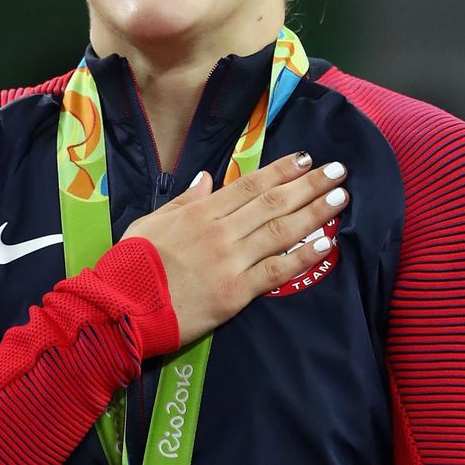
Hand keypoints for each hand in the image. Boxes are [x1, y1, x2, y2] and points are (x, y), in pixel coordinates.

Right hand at [120, 152, 347, 344]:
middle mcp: (221, 231)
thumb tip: (206, 178)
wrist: (122, 306)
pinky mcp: (236, 292)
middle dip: (309, 184)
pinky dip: (303, 257)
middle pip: (273, 202)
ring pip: (281, 230)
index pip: (249, 185)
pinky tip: (326, 244)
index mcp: (200, 212)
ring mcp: (231, 261)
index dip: (281, 170)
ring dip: (315, 212)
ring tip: (341, 198)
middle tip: (338, 170)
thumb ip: (183, 201)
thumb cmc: (131, 264)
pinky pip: (277, 271)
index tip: (306, 158)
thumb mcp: (150, 222)